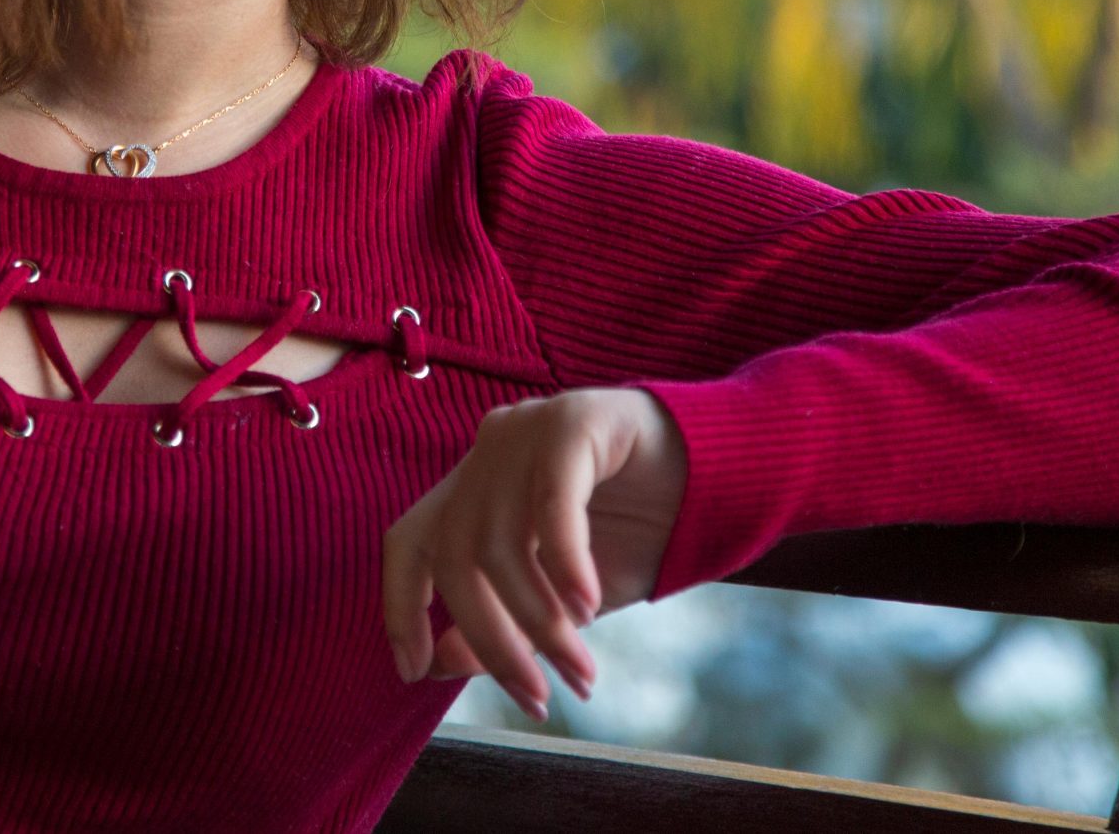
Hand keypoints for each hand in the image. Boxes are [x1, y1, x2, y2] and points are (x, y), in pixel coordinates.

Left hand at [380, 387, 686, 720]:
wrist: (717, 474)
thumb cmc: (635, 533)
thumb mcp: (561, 596)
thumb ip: (502, 623)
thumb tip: (439, 665)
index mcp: (474, 486)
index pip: (410, 541)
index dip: (401, 607)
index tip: (414, 673)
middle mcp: (489, 451)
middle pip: (456, 554)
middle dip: (491, 638)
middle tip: (535, 697)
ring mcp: (528, 428)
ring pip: (501, 539)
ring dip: (539, 619)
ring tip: (580, 667)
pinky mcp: (576, 420)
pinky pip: (552, 502)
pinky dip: (564, 563)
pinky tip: (589, 606)